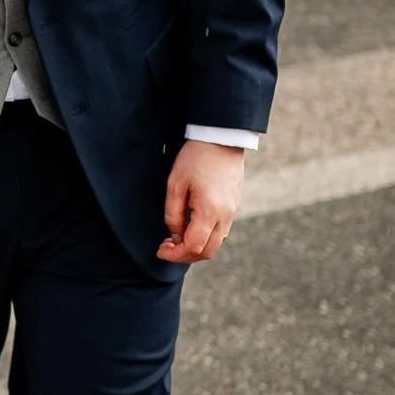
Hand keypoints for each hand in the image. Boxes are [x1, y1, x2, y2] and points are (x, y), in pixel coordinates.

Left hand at [156, 140, 245, 263]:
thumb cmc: (195, 158)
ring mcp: (233, 212)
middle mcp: (226, 216)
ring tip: (176, 237)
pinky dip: (206, 237)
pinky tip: (191, 227)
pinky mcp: (234, 206)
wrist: (221, 139)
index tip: (160, 250)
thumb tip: (175, 234)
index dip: (175, 254)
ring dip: (196, 247)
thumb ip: (173, 214)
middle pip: (207, 252)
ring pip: (216, 243)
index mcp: (210, 211)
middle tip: (166, 247)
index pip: (193, 247)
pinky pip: (221, 231)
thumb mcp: (175, 184)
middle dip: (185, 255)